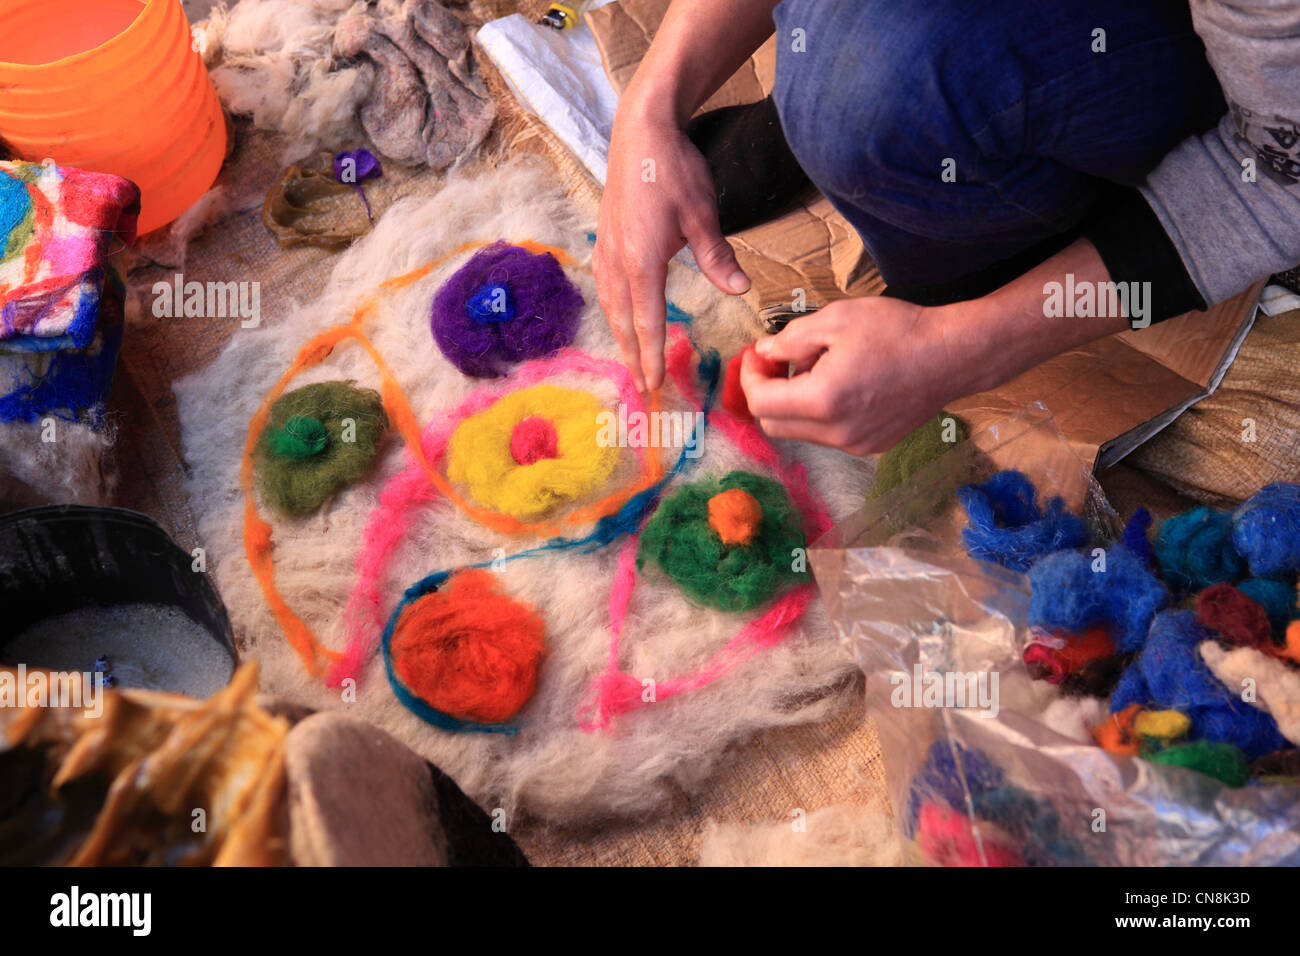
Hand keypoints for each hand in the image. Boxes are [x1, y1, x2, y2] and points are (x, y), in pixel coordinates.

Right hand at [595, 104, 749, 390]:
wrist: (640, 130)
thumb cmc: (673, 168)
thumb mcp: (703, 213)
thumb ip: (718, 256)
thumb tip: (740, 289)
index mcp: (642, 260)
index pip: (647, 320)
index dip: (652, 355)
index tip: (655, 384)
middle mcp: (618, 260)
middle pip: (624, 322)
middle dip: (634, 358)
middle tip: (642, 390)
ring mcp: (607, 250)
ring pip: (612, 307)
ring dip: (621, 339)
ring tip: (632, 364)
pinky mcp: (605, 240)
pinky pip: (608, 288)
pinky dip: (615, 313)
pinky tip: (621, 319)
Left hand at [739, 296, 967, 454]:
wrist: (952, 355)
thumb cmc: (898, 331)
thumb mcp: (836, 320)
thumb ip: (791, 340)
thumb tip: (763, 353)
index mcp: (824, 400)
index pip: (761, 403)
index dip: (750, 377)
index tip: (756, 355)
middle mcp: (837, 432)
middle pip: (774, 425)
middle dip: (766, 392)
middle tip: (777, 361)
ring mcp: (856, 444)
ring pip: (801, 431)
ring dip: (794, 402)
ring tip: (816, 367)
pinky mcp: (872, 446)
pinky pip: (828, 434)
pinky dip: (819, 412)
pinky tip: (839, 383)